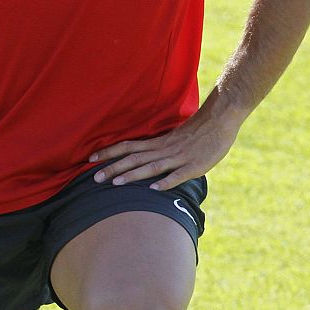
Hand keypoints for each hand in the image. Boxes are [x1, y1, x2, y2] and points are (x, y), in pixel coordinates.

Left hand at [90, 104, 242, 188]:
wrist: (219, 120)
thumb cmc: (196, 131)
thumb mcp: (172, 138)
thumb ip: (158, 148)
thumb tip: (141, 157)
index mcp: (157, 142)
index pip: (127, 146)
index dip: (109, 152)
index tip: (90, 158)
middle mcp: (164, 149)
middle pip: (134, 158)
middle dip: (113, 168)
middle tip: (94, 178)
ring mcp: (179, 158)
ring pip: (151, 166)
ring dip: (133, 175)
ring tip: (116, 183)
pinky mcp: (195, 166)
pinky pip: (178, 175)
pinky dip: (166, 181)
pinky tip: (154, 189)